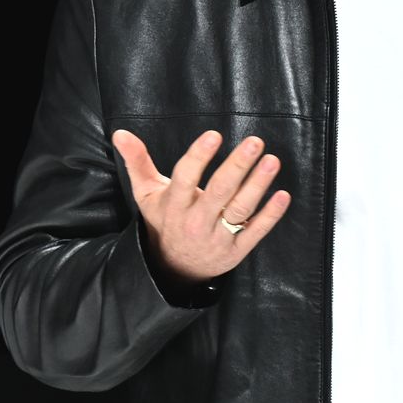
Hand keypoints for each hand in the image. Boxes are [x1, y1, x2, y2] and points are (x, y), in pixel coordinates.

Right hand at [109, 129, 289, 288]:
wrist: (175, 268)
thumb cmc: (164, 221)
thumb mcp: (146, 194)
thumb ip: (137, 162)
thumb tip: (120, 133)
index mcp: (174, 205)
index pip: (185, 178)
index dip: (199, 157)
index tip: (214, 136)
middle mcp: (195, 222)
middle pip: (219, 192)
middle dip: (238, 165)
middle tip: (254, 142)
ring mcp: (217, 238)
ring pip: (239, 210)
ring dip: (258, 185)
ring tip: (271, 161)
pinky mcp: (236, 251)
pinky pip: (255, 232)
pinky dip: (270, 215)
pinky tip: (283, 194)